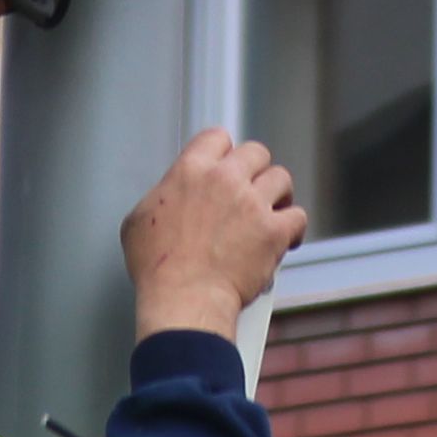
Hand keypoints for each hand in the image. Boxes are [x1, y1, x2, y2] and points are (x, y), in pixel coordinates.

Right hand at [122, 128, 306, 334]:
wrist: (184, 299)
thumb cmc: (158, 269)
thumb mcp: (138, 221)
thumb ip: (161, 196)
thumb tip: (170, 196)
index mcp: (191, 171)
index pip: (217, 138)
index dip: (224, 152)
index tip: (226, 165)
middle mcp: (225, 179)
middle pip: (255, 152)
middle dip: (255, 170)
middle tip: (252, 189)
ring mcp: (253, 204)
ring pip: (281, 178)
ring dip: (278, 194)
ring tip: (273, 210)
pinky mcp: (274, 231)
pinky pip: (298, 216)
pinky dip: (294, 227)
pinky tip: (287, 237)